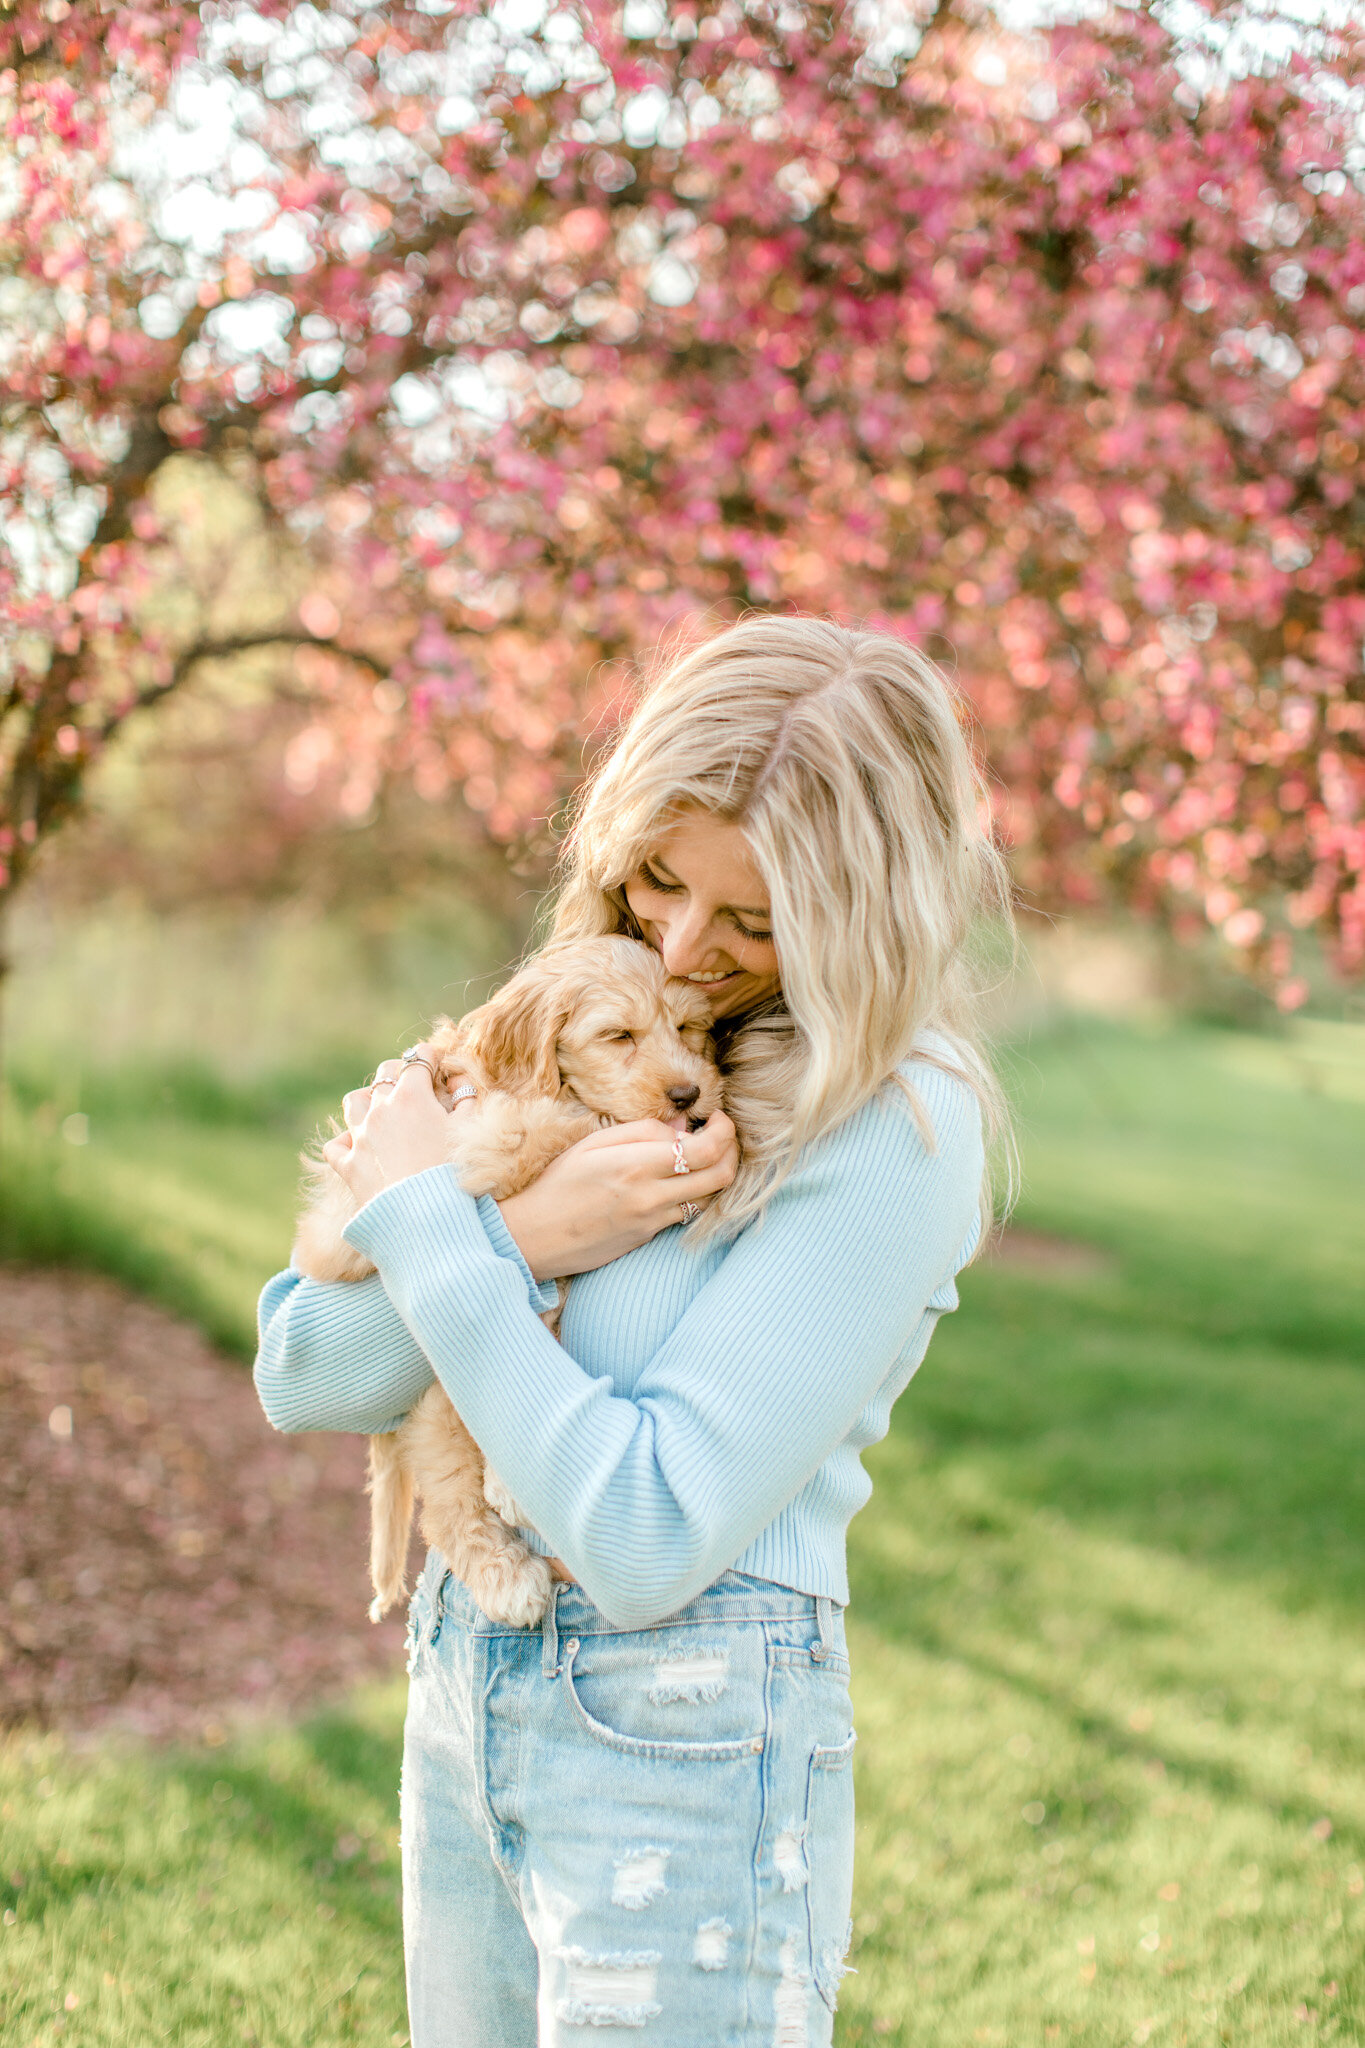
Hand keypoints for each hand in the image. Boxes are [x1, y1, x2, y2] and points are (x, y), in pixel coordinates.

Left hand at [322, 1043, 454, 1209]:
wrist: (425, 1218)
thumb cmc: (454, 1173)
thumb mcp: (469, 1129)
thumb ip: (466, 1097)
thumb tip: (457, 1080)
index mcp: (412, 1096)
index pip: (418, 1059)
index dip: (431, 1058)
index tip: (438, 1065)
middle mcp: (380, 1110)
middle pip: (384, 1074)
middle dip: (399, 1072)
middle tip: (413, 1085)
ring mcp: (360, 1137)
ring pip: (354, 1101)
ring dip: (367, 1100)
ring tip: (380, 1109)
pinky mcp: (347, 1165)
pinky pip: (336, 1145)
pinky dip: (345, 1142)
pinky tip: (357, 1146)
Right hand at [497, 1111, 738, 1280]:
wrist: (534, 1237)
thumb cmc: (557, 1184)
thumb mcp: (593, 1144)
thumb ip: (643, 1131)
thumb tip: (681, 1126)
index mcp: (637, 1165)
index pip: (706, 1149)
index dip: (724, 1131)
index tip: (718, 1119)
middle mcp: (652, 1196)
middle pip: (721, 1176)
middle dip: (732, 1151)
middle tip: (722, 1136)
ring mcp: (653, 1221)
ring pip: (710, 1197)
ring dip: (716, 1173)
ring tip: (703, 1155)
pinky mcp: (649, 1237)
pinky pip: (687, 1212)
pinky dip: (695, 1193)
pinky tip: (682, 1179)